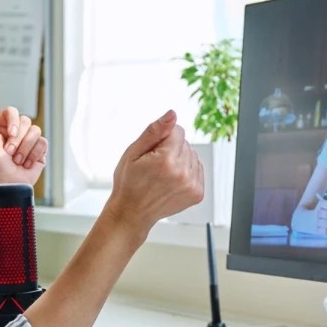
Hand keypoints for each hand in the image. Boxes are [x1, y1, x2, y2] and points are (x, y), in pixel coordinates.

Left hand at [0, 92, 47, 184]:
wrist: (6, 183)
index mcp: (3, 126)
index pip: (13, 111)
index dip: (12, 122)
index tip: (9, 135)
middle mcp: (17, 132)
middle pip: (26, 121)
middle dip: (18, 139)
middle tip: (9, 154)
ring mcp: (30, 141)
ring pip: (36, 131)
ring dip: (25, 149)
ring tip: (17, 161)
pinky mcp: (40, 151)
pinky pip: (43, 142)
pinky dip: (34, 154)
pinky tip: (26, 164)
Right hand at [105, 110, 203, 231]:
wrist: (132, 212)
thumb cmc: (129, 182)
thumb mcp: (133, 152)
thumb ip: (154, 131)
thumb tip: (173, 114)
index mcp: (166, 160)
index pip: (178, 131)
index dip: (162, 138)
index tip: (151, 153)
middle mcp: (182, 173)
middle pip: (186, 143)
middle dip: (171, 149)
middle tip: (154, 166)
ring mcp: (191, 185)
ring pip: (192, 156)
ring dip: (180, 160)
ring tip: (163, 174)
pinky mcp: (197, 194)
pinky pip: (197, 169)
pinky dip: (186, 172)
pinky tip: (172, 181)